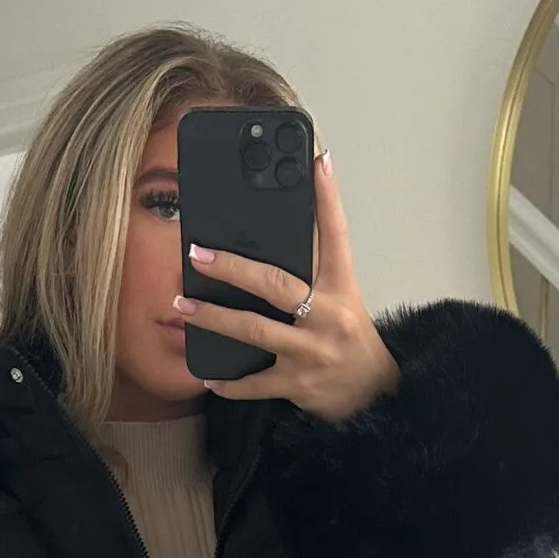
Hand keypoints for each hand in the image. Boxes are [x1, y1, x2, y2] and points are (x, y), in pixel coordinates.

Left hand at [176, 152, 398, 420]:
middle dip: (232, 267)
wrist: (375, 395)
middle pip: (276, 284)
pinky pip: (255, 383)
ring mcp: (312, 351)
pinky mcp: (299, 384)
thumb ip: (313, 273)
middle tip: (197, 253)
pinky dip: (229, 382)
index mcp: (341, 288)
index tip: (317, 162)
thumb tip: (269, 242)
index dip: (328, 198)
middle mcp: (328, 317)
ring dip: (214, 317)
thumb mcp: (342, 300)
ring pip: (255, 330)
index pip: (336, 235)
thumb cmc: (350, 340)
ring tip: (183, 306)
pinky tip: (207, 375)